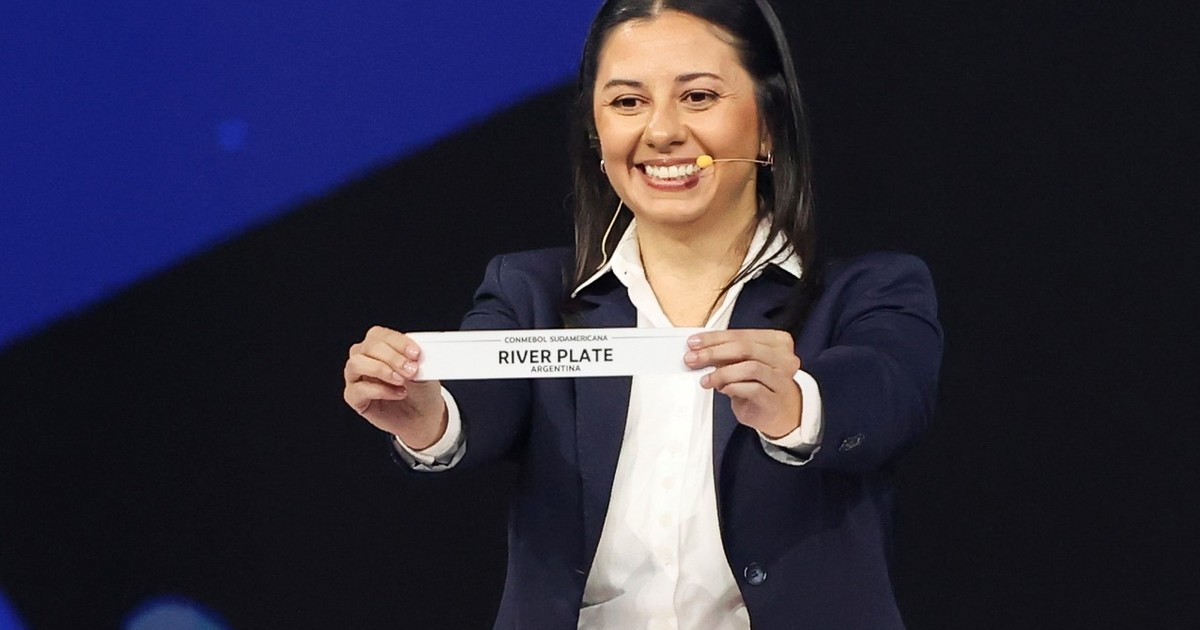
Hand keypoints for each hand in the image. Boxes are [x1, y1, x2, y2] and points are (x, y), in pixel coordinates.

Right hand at [343, 326, 447, 448]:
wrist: (422, 415)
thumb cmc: (420, 389)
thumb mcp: (425, 370)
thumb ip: (416, 360)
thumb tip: (413, 356)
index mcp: (379, 345)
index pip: (380, 334)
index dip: (398, 342)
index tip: (416, 353)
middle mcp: (364, 357)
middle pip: (368, 347)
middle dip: (392, 357)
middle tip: (411, 370)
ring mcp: (356, 377)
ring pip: (356, 364)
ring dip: (381, 370)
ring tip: (401, 381)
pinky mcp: (353, 397)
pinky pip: (358, 389)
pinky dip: (380, 391)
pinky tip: (397, 394)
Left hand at [683, 329, 802, 438]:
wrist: (781, 413)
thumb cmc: (762, 385)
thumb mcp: (744, 364)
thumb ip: (728, 355)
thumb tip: (700, 350)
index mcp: (777, 342)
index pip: (742, 334)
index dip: (714, 338)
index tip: (695, 343)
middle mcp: (784, 358)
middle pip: (745, 348)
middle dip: (714, 352)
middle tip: (694, 359)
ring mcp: (783, 379)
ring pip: (750, 367)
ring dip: (722, 373)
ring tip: (707, 379)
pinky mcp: (776, 400)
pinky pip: (753, 389)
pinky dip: (733, 388)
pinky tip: (723, 390)